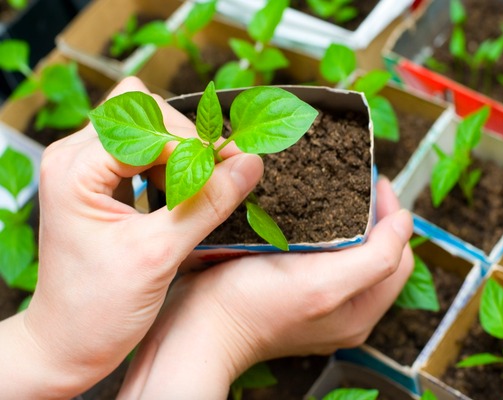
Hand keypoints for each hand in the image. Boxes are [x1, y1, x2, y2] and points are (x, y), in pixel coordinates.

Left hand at [0, 77, 263, 398]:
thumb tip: (251, 164)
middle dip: (188, 142)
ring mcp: (86, 170)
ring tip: (201, 192)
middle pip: (145, 114)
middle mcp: (75, 158)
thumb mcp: (159, 255)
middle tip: (219, 177)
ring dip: (182, 156)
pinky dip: (173, 169)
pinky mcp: (99, 185)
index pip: (148, 125)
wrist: (67, 344)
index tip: (235, 166)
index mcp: (76, 169)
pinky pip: (144, 156)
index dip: (195, 142)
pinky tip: (183, 198)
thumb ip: (207, 204)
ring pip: (148, 131)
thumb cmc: (97, 309)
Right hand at [118, 177, 413, 398]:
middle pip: (377, 252)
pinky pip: (321, 254)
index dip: (391, 214)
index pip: (399, 254)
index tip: (373, 181)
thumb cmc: (252, 307)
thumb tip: (406, 223)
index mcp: (362, 310)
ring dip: (347, 217)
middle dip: (371, 213)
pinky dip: (322, 228)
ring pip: (349, 250)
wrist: (197, 328)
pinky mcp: (294, 291)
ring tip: (334, 189)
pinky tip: (306, 211)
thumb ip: (376, 258)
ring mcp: (319, 301)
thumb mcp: (323, 285)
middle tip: (354, 180)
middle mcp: (345, 308)